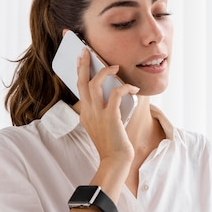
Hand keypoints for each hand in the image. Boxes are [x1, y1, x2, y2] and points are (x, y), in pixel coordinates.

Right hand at [75, 48, 137, 171]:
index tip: (81, 59)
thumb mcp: (102, 125)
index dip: (79, 72)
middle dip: (83, 64)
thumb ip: (103, 111)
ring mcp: (97, 114)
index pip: (79, 88)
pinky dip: (124, 88)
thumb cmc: (112, 144)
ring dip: (104, 72)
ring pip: (94, 84)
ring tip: (115, 67)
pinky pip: (115, 94)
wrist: (115, 160)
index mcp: (85, 113)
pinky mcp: (110, 117)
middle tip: (86, 51)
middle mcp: (88, 112)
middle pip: (81, 82)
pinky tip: (132, 88)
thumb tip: (113, 95)